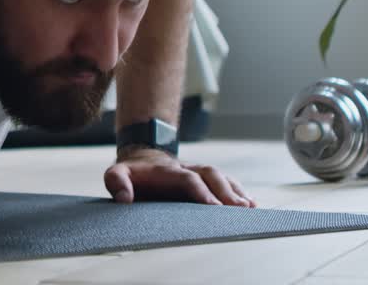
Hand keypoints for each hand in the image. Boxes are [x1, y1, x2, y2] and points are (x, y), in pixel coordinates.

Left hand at [104, 147, 255, 207]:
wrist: (143, 157)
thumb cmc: (132, 172)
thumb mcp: (116, 173)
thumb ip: (116, 182)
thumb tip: (124, 199)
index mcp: (166, 171)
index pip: (188, 179)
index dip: (201, 191)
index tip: (213, 207)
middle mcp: (186, 168)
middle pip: (210, 175)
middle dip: (225, 192)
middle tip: (238, 210)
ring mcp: (197, 171)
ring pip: (221, 177)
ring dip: (236, 192)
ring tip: (249, 208)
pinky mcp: (205, 178)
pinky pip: (226, 182)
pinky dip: (239, 191)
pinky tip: (251, 204)